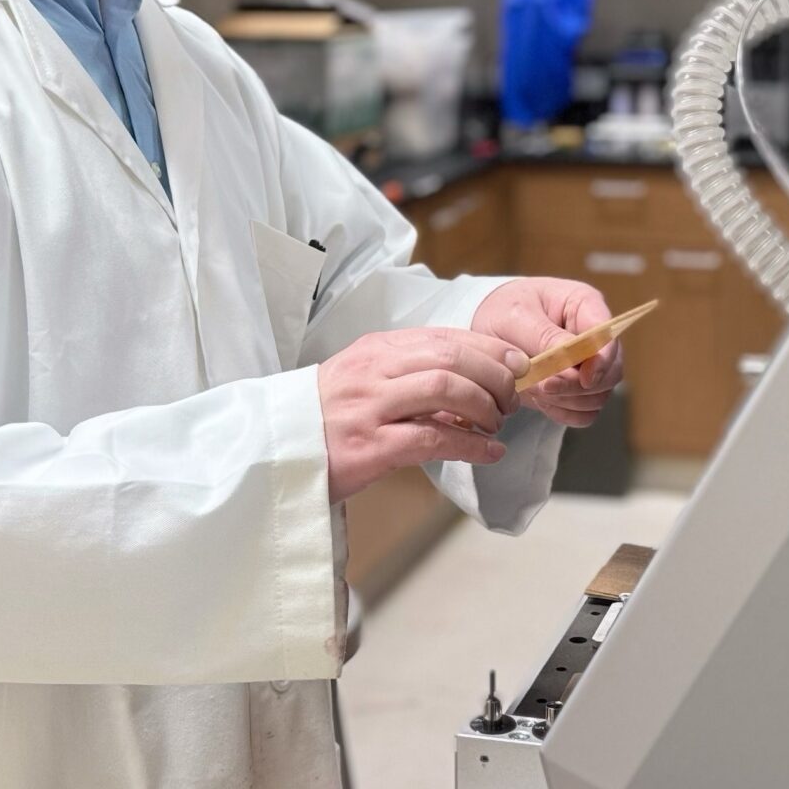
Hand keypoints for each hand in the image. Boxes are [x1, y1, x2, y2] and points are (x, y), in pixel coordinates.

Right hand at [317, 328, 528, 505]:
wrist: (272, 452)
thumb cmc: (325, 419)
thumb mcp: (362, 380)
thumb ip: (407, 373)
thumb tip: (469, 379)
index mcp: (374, 349)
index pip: (445, 336)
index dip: (489, 348)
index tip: (516, 364)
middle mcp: (373, 370)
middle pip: (451, 357)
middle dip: (494, 376)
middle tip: (512, 399)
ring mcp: (370, 408)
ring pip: (445, 390)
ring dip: (484, 407)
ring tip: (497, 424)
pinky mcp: (369, 447)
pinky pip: (432, 439)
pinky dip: (470, 445)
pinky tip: (489, 452)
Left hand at [472, 278, 619, 427]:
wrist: (484, 325)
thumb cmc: (502, 310)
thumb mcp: (516, 316)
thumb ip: (545, 337)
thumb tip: (571, 366)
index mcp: (585, 305)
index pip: (609, 336)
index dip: (603, 360)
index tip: (584, 379)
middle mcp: (594, 337)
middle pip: (611, 371)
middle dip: (579, 386)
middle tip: (545, 387)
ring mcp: (589, 365)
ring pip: (599, 395)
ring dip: (569, 400)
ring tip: (535, 389)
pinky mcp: (576, 388)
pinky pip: (584, 412)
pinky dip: (564, 412)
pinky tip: (541, 402)